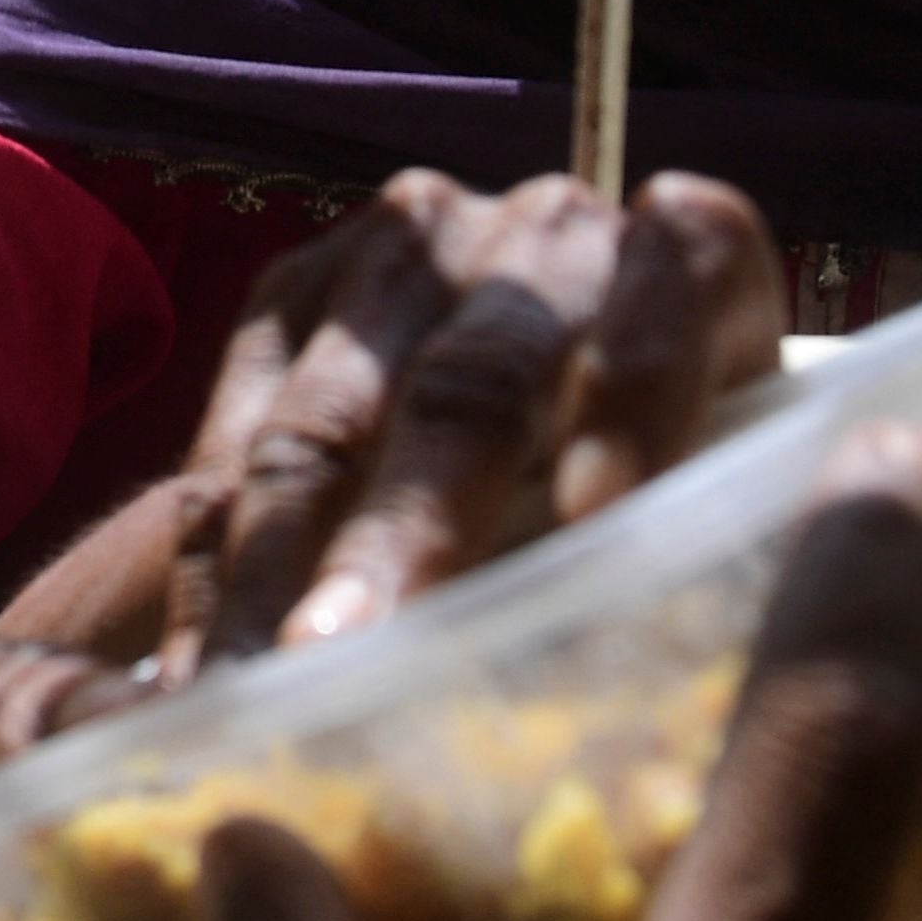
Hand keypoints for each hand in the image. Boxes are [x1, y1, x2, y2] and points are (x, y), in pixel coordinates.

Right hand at [21, 168, 778, 673]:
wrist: (559, 422)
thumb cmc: (676, 503)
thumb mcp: (718, 502)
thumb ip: (685, 551)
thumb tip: (611, 691)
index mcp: (692, 256)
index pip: (681, 264)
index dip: (640, 381)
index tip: (599, 511)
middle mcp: (545, 229)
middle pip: (473, 381)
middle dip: (407, 528)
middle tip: (351, 654)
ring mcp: (402, 255)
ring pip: (326, 423)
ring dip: (277, 569)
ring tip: (254, 687)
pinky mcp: (290, 297)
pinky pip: (232, 445)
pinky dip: (213, 574)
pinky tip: (203, 676)